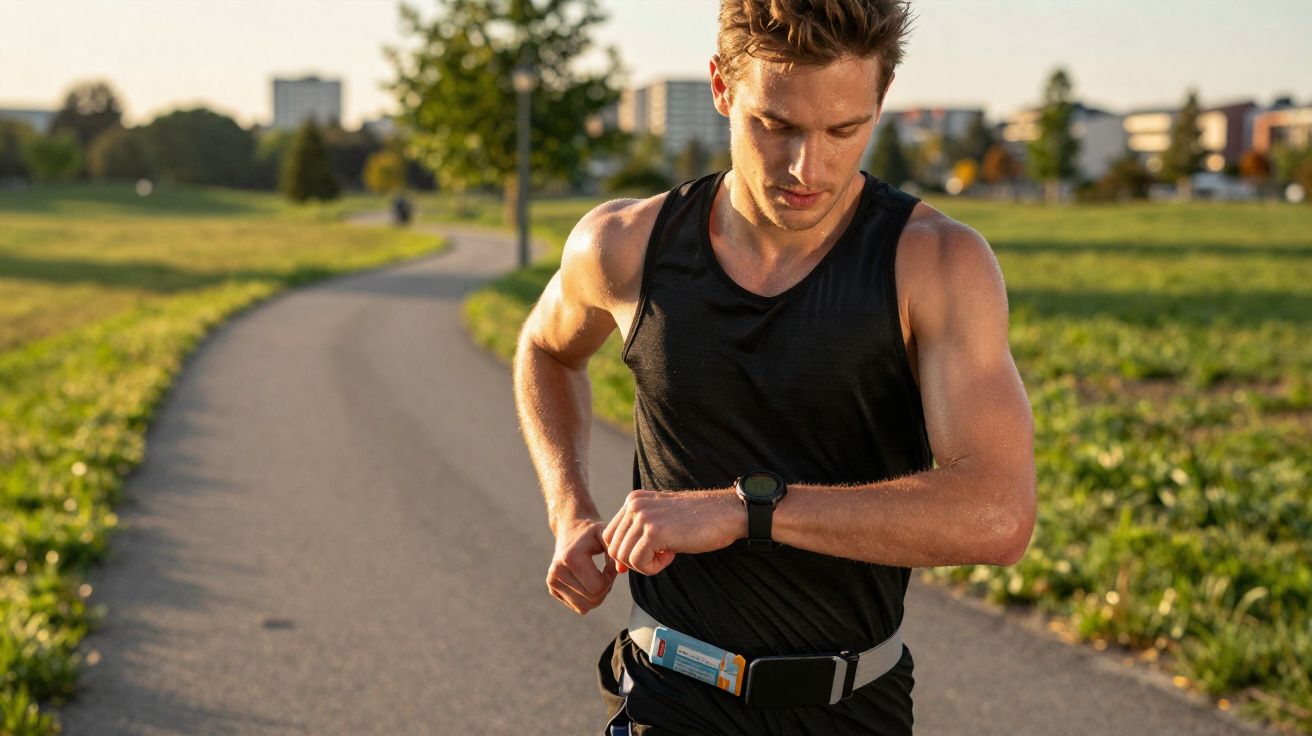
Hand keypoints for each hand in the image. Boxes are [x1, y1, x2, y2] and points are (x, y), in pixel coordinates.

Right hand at [546, 517, 617, 614]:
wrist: (571, 528)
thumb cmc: (592, 533)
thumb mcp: (606, 535)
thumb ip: (616, 553)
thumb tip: (622, 571)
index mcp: (570, 557)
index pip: (598, 587)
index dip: (610, 579)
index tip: (610, 566)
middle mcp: (557, 571)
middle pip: (592, 599)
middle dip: (604, 588)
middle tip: (605, 572)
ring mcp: (552, 581)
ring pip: (584, 607)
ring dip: (597, 595)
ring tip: (597, 576)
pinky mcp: (552, 588)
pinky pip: (578, 606)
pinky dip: (587, 598)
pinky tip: (587, 580)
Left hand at [602, 489, 743, 575]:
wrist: (725, 513)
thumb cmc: (696, 521)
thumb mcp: (660, 521)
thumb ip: (636, 536)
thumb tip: (616, 568)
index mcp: (633, 500)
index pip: (610, 535)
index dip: (624, 553)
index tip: (648, 555)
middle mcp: (634, 505)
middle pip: (614, 548)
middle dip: (635, 560)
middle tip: (660, 555)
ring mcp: (642, 517)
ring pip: (624, 557)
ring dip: (645, 564)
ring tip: (667, 554)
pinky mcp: (653, 532)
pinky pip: (638, 563)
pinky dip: (653, 568)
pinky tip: (671, 555)